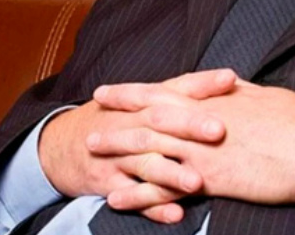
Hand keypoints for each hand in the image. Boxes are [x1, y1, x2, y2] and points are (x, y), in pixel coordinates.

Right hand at [38, 69, 236, 222]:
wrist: (61, 145)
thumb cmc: (116, 119)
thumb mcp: (143, 100)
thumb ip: (185, 91)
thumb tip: (233, 79)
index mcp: (145, 102)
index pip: (176, 87)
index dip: (203, 83)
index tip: (231, 79)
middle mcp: (131, 124)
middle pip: (161, 121)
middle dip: (189, 125)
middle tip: (219, 130)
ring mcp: (118, 155)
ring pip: (147, 163)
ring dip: (172, 173)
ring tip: (198, 182)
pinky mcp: (108, 183)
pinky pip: (132, 198)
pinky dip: (152, 207)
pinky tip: (175, 215)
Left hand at [92, 78, 294, 206]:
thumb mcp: (266, 96)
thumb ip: (238, 92)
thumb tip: (225, 83)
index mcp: (214, 101)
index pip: (164, 92)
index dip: (133, 92)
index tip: (110, 90)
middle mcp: (201, 124)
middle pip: (148, 118)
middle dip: (116, 119)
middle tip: (89, 121)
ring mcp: (202, 152)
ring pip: (150, 150)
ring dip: (118, 152)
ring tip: (92, 154)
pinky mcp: (210, 180)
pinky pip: (165, 189)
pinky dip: (138, 194)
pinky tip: (117, 198)